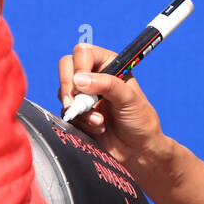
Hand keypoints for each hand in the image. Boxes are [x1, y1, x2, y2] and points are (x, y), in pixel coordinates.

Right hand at [58, 43, 165, 164]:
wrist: (138, 151)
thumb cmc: (140, 120)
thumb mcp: (129, 98)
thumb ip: (107, 85)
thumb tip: (79, 79)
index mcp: (109, 65)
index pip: (83, 53)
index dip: (80, 66)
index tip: (83, 84)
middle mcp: (95, 77)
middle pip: (66, 66)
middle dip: (68, 86)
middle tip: (74, 102)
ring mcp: (84, 96)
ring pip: (64, 92)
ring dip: (79, 108)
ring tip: (99, 121)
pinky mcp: (78, 114)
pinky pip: (66, 112)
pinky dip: (80, 121)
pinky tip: (98, 128)